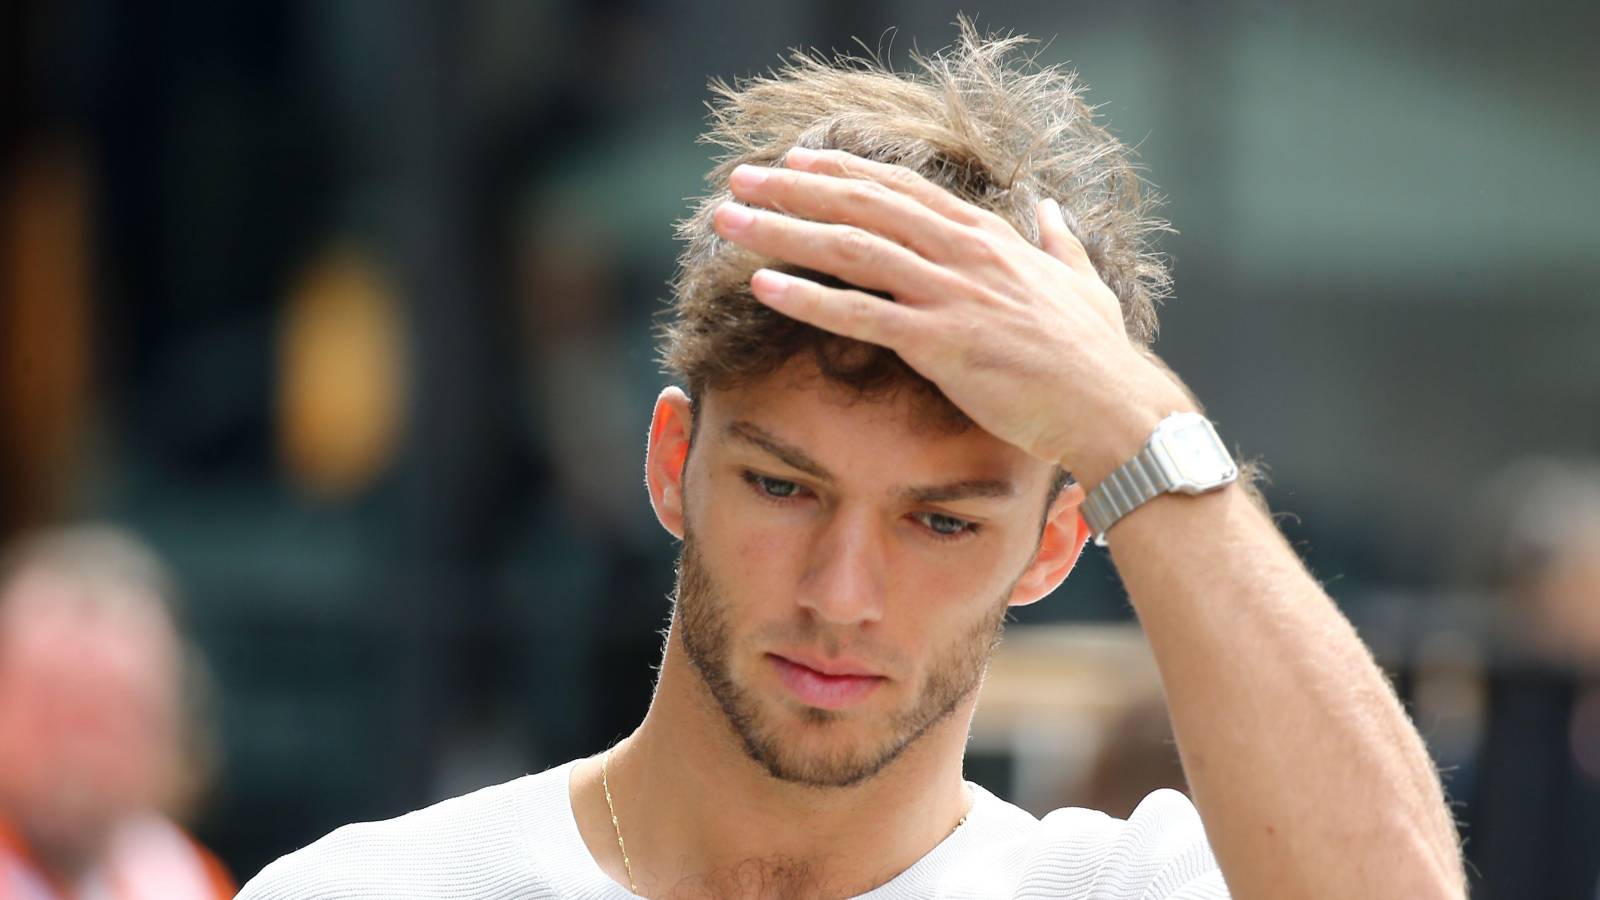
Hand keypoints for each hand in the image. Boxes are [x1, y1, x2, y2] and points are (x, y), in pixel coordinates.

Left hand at [713, 147, 1193, 486]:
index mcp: (988, 237)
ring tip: (728, 222)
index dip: (843, 170)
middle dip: (793, 188)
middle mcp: (962, 253)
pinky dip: (807, 297)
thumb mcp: (1082, 282)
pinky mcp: (941, 343)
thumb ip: (1059, 242)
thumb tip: (1052, 207)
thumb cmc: (1097, 355)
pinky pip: (860, 314)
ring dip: (782, 230)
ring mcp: (950, 295)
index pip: (901, 189)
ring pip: (850, 249)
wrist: (1113, 409)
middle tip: (738, 180)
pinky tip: (763, 286)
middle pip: (862, 205)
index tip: (796, 159)